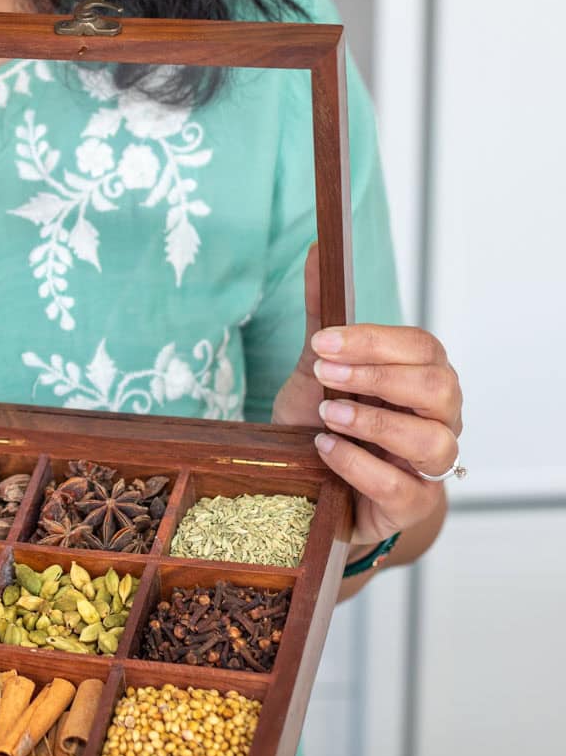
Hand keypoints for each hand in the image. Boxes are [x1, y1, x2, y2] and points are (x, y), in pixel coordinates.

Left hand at [272, 244, 463, 545]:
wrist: (321, 488)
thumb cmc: (329, 422)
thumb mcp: (318, 367)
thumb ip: (324, 314)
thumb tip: (315, 250)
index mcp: (425, 375)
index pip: (420, 347)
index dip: (373, 341)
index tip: (322, 340)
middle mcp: (440, 417)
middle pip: (437, 388)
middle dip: (376, 377)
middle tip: (324, 373)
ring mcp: (431, 465)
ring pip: (431, 440)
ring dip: (373, 422)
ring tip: (326, 415)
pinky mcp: (414, 504)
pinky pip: (403, 487)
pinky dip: (360, 465)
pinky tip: (326, 449)